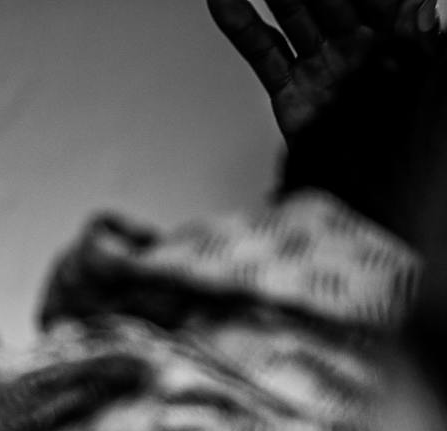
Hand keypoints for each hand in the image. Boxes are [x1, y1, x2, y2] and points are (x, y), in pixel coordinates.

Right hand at [208, 0, 435, 139]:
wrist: (374, 193)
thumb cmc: (405, 135)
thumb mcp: (426, 74)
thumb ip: (418, 34)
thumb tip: (421, 5)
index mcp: (396, 32)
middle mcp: (355, 45)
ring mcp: (320, 67)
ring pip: (293, 17)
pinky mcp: (290, 93)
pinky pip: (263, 55)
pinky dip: (242, 28)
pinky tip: (224, 3)